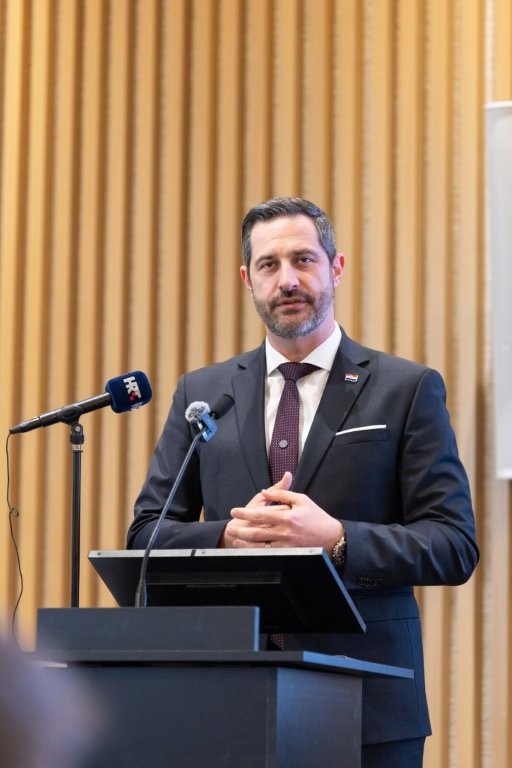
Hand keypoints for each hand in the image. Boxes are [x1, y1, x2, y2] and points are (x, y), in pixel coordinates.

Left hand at [223, 473, 343, 550]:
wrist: (332, 538)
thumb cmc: (317, 517)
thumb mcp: (302, 500)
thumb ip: (283, 494)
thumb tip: (266, 491)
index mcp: (287, 516)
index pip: (261, 514)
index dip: (245, 513)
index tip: (235, 511)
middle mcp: (285, 532)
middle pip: (257, 532)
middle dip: (240, 529)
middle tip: (229, 527)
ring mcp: (286, 545)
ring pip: (261, 545)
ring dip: (245, 543)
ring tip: (235, 539)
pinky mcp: (289, 554)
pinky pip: (269, 554)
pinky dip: (257, 552)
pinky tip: (249, 550)